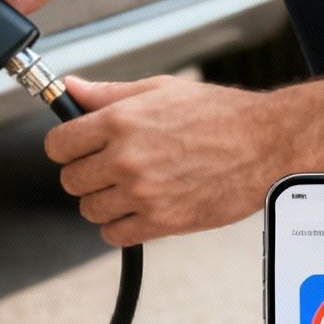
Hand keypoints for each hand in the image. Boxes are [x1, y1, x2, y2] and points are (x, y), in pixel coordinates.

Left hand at [45, 75, 285, 245]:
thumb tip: (69, 88)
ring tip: (129, 188)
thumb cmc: (218, 114)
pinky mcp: (162, 221)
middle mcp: (126, 158)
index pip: (57, 145)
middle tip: (109, 168)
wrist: (266, 144)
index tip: (76, 149)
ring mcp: (143, 192)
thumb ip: (107, 94)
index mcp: (120, 122)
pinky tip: (139, 208)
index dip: (64, 148)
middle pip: (71, 181)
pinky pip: (114, 235)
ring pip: (90, 210)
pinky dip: (120, 226)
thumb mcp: (159, 90)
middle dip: (85, 175)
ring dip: (103, 202)